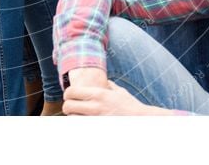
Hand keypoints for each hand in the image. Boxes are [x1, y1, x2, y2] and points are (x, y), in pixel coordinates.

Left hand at [64, 78, 181, 115]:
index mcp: (99, 94)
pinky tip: (84, 121)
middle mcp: (95, 107)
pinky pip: (81, 126)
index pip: (71, 92)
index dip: (68, 93)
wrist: (141, 120)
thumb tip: (103, 80)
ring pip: (72, 119)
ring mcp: (95, 120)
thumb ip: (108, 85)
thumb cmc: (130, 106)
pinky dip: (80, 124)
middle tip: (71, 106)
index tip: (70, 95)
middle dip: (67, 106)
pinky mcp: (97, 128)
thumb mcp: (119, 91)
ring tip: (77, 115)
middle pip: (68, 106)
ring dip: (73, 117)